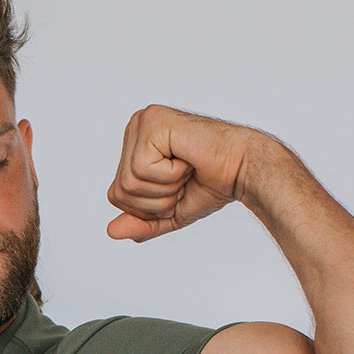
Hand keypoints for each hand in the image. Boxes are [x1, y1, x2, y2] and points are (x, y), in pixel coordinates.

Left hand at [106, 107, 254, 241]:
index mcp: (134, 145)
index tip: (176, 188)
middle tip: (183, 180)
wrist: (243, 169)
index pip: (116, 195)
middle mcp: (135, 128)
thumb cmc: (210, 184)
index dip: (147, 207)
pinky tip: (187, 159)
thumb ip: (140, 223)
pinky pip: (141, 169)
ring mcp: (143, 121)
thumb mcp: (168, 213)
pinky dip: (169, 175)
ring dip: (164, 189)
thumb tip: (110, 231)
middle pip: (119, 190)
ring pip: (129, 182)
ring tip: (186, 169)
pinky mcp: (153, 121)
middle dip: (155, 200)